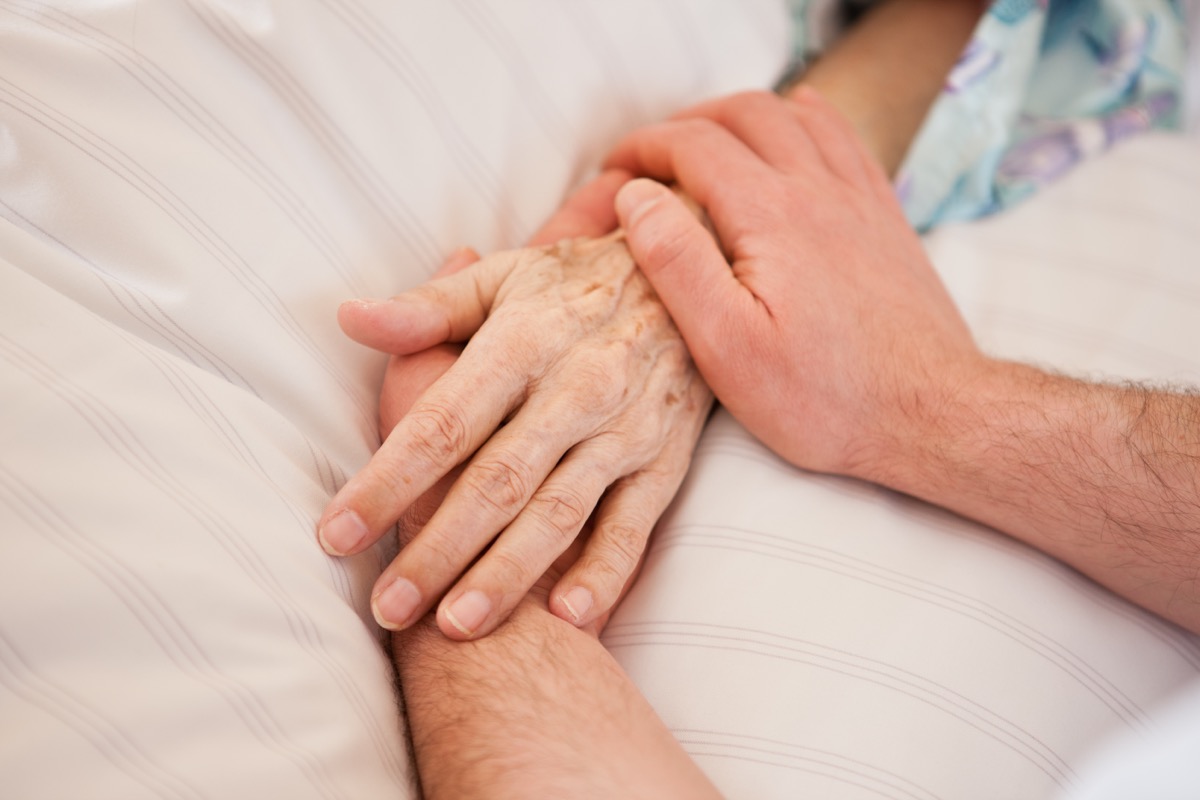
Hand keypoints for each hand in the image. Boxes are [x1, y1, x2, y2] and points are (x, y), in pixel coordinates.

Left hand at [318, 170, 712, 639]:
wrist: (694, 280)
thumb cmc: (575, 286)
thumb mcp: (503, 280)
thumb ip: (428, 308)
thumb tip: (350, 319)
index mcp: (522, 341)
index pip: (444, 422)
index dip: (387, 480)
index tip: (334, 535)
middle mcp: (575, 388)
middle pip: (496, 480)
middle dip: (438, 547)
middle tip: (387, 608)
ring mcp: (624, 430)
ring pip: (561, 511)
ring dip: (509, 573)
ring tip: (457, 627)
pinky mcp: (664, 460)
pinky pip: (635, 524)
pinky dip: (605, 571)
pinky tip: (568, 617)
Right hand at [606, 87, 984, 478]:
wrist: (932, 414)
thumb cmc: (826, 397)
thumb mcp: (727, 347)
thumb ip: (677, 262)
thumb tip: (637, 197)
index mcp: (770, 216)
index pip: (692, 146)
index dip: (642, 148)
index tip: (614, 170)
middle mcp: (818, 190)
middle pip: (744, 114)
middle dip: (686, 123)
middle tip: (652, 156)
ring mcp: (859, 200)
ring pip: (796, 116)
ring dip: (743, 115)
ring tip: (709, 139)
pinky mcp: (886, 219)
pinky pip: (846, 139)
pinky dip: (808, 118)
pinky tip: (798, 124)